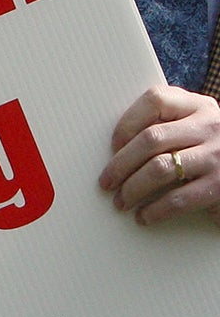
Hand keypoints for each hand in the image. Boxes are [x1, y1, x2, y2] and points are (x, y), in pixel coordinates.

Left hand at [100, 85, 219, 222]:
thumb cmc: (209, 156)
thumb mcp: (194, 133)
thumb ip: (166, 130)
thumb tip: (115, 151)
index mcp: (199, 107)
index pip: (156, 99)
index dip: (127, 123)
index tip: (113, 146)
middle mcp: (210, 126)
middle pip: (151, 138)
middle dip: (120, 164)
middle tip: (106, 183)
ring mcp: (217, 155)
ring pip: (159, 168)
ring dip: (132, 189)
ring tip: (122, 202)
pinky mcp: (218, 186)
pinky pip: (176, 199)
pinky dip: (153, 211)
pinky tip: (144, 217)